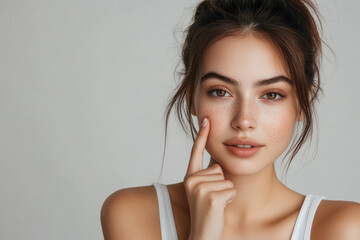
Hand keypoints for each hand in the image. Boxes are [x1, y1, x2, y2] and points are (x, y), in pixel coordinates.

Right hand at [183, 117, 236, 239]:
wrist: (203, 235)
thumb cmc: (207, 213)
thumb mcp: (205, 191)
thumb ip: (209, 176)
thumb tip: (218, 163)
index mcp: (190, 177)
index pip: (196, 152)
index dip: (202, 135)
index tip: (205, 119)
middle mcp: (192, 180)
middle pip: (219, 169)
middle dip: (222, 184)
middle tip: (213, 200)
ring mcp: (200, 189)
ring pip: (227, 180)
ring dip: (226, 193)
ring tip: (215, 205)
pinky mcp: (211, 197)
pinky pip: (231, 190)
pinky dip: (230, 200)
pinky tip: (219, 209)